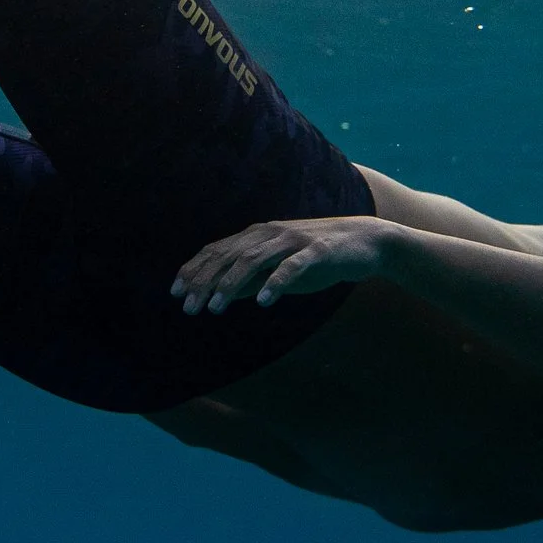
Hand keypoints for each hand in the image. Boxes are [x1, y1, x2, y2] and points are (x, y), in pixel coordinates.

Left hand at [170, 216, 395, 313]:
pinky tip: (262, 302)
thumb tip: (222, 295)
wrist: (366, 242)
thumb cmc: (318, 257)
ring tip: (215, 309)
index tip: (175, 293)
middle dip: (205, 282)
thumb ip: (252, 279)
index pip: (217, 251)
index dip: (194, 270)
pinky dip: (275, 283)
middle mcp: (270, 234)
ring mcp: (292, 241)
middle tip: (189, 308)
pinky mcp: (316, 251)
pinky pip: (291, 267)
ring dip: (231, 285)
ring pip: (253, 260)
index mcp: (257, 236)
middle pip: (228, 256)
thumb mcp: (278, 270)